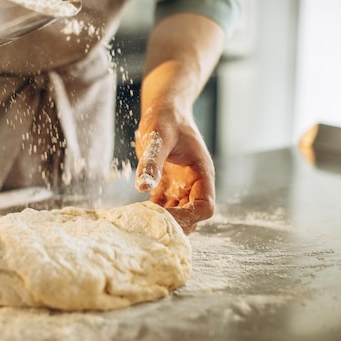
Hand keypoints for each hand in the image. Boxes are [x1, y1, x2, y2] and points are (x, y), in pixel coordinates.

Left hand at [135, 105, 214, 234]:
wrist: (164, 110)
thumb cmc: (166, 120)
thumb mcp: (158, 138)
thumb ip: (152, 162)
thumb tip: (143, 188)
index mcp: (202, 173)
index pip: (204, 206)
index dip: (188, 216)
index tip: (164, 217)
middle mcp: (194, 183)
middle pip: (193, 216)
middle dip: (175, 225)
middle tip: (149, 229)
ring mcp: (182, 186)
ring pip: (178, 214)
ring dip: (162, 222)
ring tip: (141, 226)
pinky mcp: (167, 186)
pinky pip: (163, 206)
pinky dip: (152, 213)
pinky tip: (136, 216)